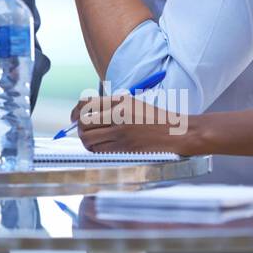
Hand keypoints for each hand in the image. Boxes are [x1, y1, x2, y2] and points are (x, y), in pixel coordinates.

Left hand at [73, 94, 196, 154]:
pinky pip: (100, 150)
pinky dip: (96, 149)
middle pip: (83, 122)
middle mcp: (118, 115)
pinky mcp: (125, 148)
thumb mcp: (133, 104)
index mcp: (120, 102)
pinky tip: (101, 146)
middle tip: (81, 130)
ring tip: (92, 139)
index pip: (86, 104)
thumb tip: (87, 114)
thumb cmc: (156, 119)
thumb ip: (111, 106)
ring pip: (88, 139)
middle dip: (78, 127)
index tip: (74, 117)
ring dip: (86, 140)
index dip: (76, 111)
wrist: (178, 133)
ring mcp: (121, 133)